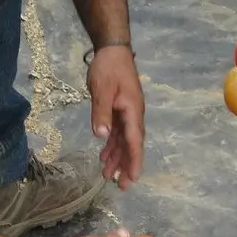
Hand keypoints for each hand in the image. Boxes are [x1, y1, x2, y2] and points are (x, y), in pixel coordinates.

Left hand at [87, 46, 143, 190]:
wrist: (112, 50)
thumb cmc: (108, 68)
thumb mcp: (102, 90)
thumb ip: (101, 113)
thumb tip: (101, 136)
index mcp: (132, 111)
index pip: (134, 141)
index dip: (134, 161)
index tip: (132, 179)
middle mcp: (133, 115)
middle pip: (132, 145)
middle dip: (127, 165)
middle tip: (120, 186)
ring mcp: (127, 113)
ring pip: (124, 141)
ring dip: (117, 158)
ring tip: (108, 176)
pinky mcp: (119, 110)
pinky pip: (117, 132)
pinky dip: (111, 145)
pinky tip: (103, 156)